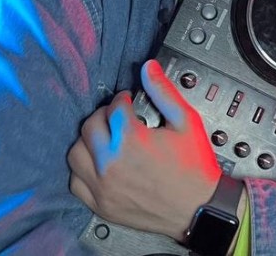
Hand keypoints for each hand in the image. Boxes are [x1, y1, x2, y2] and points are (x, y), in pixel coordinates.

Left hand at [67, 59, 221, 240]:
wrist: (200, 208)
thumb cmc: (195, 168)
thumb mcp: (186, 122)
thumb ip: (164, 92)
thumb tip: (149, 68)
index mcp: (131, 140)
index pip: (114, 107)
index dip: (123, 99)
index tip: (129, 101)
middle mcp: (111, 164)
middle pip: (89, 126)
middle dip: (103, 115)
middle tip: (117, 117)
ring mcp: (103, 187)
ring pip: (76, 153)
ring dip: (88, 141)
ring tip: (106, 139)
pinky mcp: (102, 205)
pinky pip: (76, 183)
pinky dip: (82, 170)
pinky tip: (98, 164)